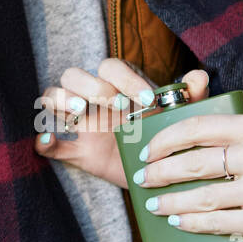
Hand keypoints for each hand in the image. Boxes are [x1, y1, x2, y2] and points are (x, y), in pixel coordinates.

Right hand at [34, 58, 209, 187]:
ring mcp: (80, 124)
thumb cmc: (165, 136)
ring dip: (62, 99)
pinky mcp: (74, 151)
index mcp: (119, 85)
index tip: (146, 100)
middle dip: (92, 85)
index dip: (126, 79)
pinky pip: (48, 143)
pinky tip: (49, 140)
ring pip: (52, 96)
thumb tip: (199, 76)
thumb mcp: (181, 118)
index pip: (112, 67)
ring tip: (80, 112)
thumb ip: (191, 96)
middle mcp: (94, 98)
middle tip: (116, 105)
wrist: (158, 175)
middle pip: (74, 74)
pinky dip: (43, 141)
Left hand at [136, 113, 242, 241]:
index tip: (147, 150)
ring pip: (200, 196)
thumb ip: (231, 137)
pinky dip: (190, 223)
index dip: (165, 139)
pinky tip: (178, 221)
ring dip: (170, 202)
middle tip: (142, 179)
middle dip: (159, 172)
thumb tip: (177, 143)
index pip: (198, 127)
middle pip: (194, 162)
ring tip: (154, 204)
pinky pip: (215, 222)